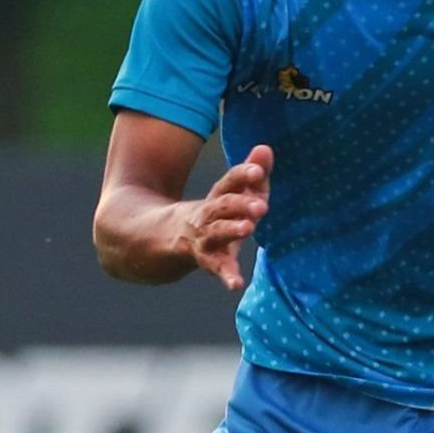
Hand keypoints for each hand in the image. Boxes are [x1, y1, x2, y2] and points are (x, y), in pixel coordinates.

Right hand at [181, 143, 271, 292]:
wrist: (168, 237)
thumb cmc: (216, 213)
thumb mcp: (234, 193)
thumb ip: (253, 174)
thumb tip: (266, 148)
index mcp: (219, 196)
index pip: (230, 182)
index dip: (243, 174)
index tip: (258, 170)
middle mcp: (209, 214)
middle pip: (222, 205)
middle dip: (240, 204)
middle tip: (261, 206)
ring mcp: (205, 237)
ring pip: (217, 233)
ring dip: (231, 230)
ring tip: (248, 228)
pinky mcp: (207, 260)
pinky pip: (217, 268)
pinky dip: (227, 276)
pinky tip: (236, 284)